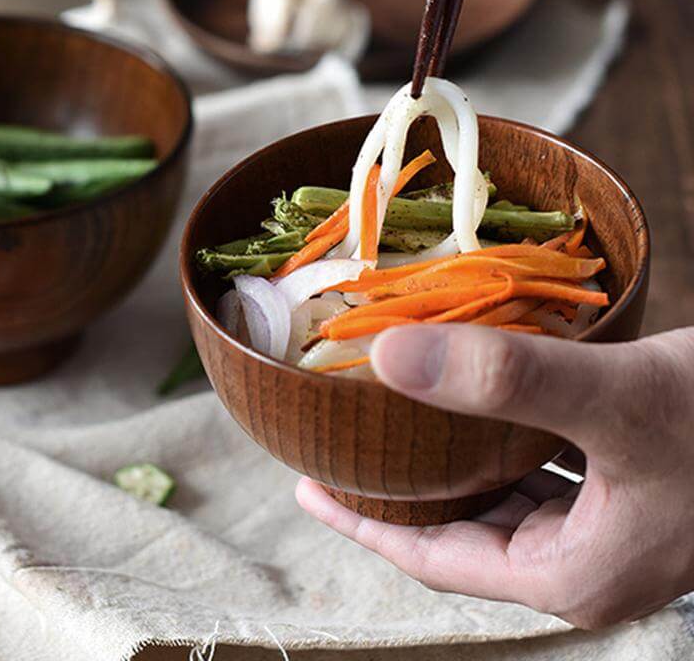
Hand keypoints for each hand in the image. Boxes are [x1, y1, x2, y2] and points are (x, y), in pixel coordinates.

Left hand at [296, 323, 693, 627]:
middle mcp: (585, 559)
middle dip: (403, 488)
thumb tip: (389, 360)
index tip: (310, 488)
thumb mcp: (618, 401)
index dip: (367, 524)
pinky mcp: (624, 481)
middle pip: (462, 529)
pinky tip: (476, 399)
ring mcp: (608, 521)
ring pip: (500, 493)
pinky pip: (537, 465)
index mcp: (572, 574)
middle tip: (349, 439)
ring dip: (451, 458)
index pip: (436, 560)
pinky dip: (498, 437)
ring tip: (397, 415)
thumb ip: (507, 383)